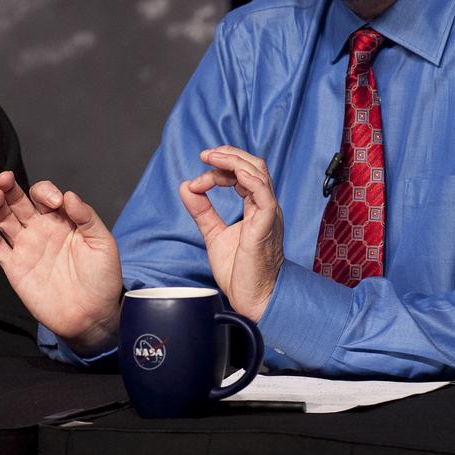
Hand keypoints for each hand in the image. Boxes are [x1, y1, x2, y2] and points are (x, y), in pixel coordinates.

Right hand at [0, 171, 122, 352]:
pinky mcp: (15, 268)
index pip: (46, 195)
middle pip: (20, 202)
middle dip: (11, 188)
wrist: (93, 315)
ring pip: (5, 220)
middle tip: (4, 179)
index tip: (56, 203)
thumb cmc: (102, 277)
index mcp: (63, 219)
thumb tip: (69, 195)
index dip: (46, 193)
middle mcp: (42, 229)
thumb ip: (86, 217)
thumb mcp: (102, 242)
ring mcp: (27, 247)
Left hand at [179, 146, 283, 322]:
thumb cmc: (240, 272)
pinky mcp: (266, 225)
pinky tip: (232, 173)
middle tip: (205, 154)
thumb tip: (186, 186)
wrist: (253, 300)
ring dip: (233, 161)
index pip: (242, 175)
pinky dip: (248, 179)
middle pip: (253, 166)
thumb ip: (202, 211)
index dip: (221, 168)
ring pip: (258, 173)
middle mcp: (264, 206)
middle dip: (229, 155)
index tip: (198, 176)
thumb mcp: (214, 234)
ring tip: (212, 157)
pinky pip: (263, 194)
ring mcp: (268, 213)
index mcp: (256, 207)